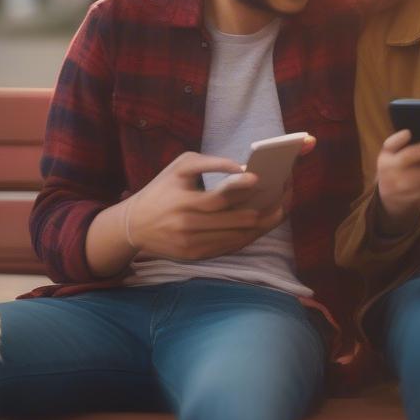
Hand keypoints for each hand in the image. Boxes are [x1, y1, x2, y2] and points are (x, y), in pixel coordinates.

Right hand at [125, 151, 285, 259]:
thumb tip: (240, 168)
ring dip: (263, 224)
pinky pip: (230, 248)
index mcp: (184, 202)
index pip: (218, 197)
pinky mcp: (196, 256)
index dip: (240, 188)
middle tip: (285, 196)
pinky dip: (249, 236)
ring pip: (238, 237)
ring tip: (281, 210)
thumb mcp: (179, 167)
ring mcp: (193, 245)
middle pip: (236, 221)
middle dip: (264, 209)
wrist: (134, 225)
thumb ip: (209, 162)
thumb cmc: (162, 189)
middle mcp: (189, 226)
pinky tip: (262, 225)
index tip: (258, 178)